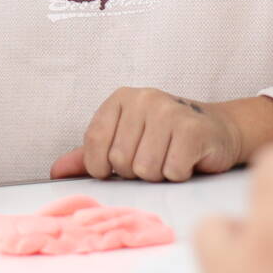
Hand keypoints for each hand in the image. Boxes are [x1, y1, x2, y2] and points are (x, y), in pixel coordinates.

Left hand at [51, 88, 272, 181]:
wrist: (216, 130)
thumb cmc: (164, 138)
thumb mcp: (124, 140)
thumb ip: (89, 154)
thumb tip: (56, 171)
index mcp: (121, 98)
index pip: (94, 142)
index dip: (102, 165)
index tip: (117, 166)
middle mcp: (144, 98)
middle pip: (121, 160)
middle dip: (136, 171)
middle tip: (154, 156)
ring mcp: (169, 112)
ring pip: (146, 169)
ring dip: (159, 174)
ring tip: (170, 157)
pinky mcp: (192, 130)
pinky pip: (171, 171)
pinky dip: (178, 174)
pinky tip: (187, 159)